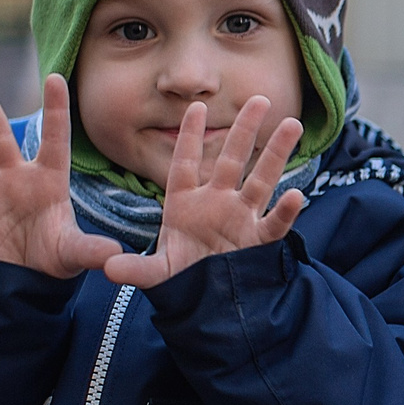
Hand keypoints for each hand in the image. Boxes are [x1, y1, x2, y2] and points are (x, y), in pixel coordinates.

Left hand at [100, 97, 305, 288]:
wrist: (208, 303)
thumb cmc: (181, 280)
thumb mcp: (156, 274)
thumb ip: (136, 269)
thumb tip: (109, 268)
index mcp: (185, 204)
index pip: (187, 163)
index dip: (191, 137)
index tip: (197, 108)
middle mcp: (216, 204)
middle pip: (233, 160)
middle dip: (245, 130)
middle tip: (260, 100)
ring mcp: (240, 220)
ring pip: (261, 181)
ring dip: (276, 154)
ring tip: (291, 124)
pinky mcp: (257, 243)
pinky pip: (274, 224)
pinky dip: (285, 212)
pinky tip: (294, 195)